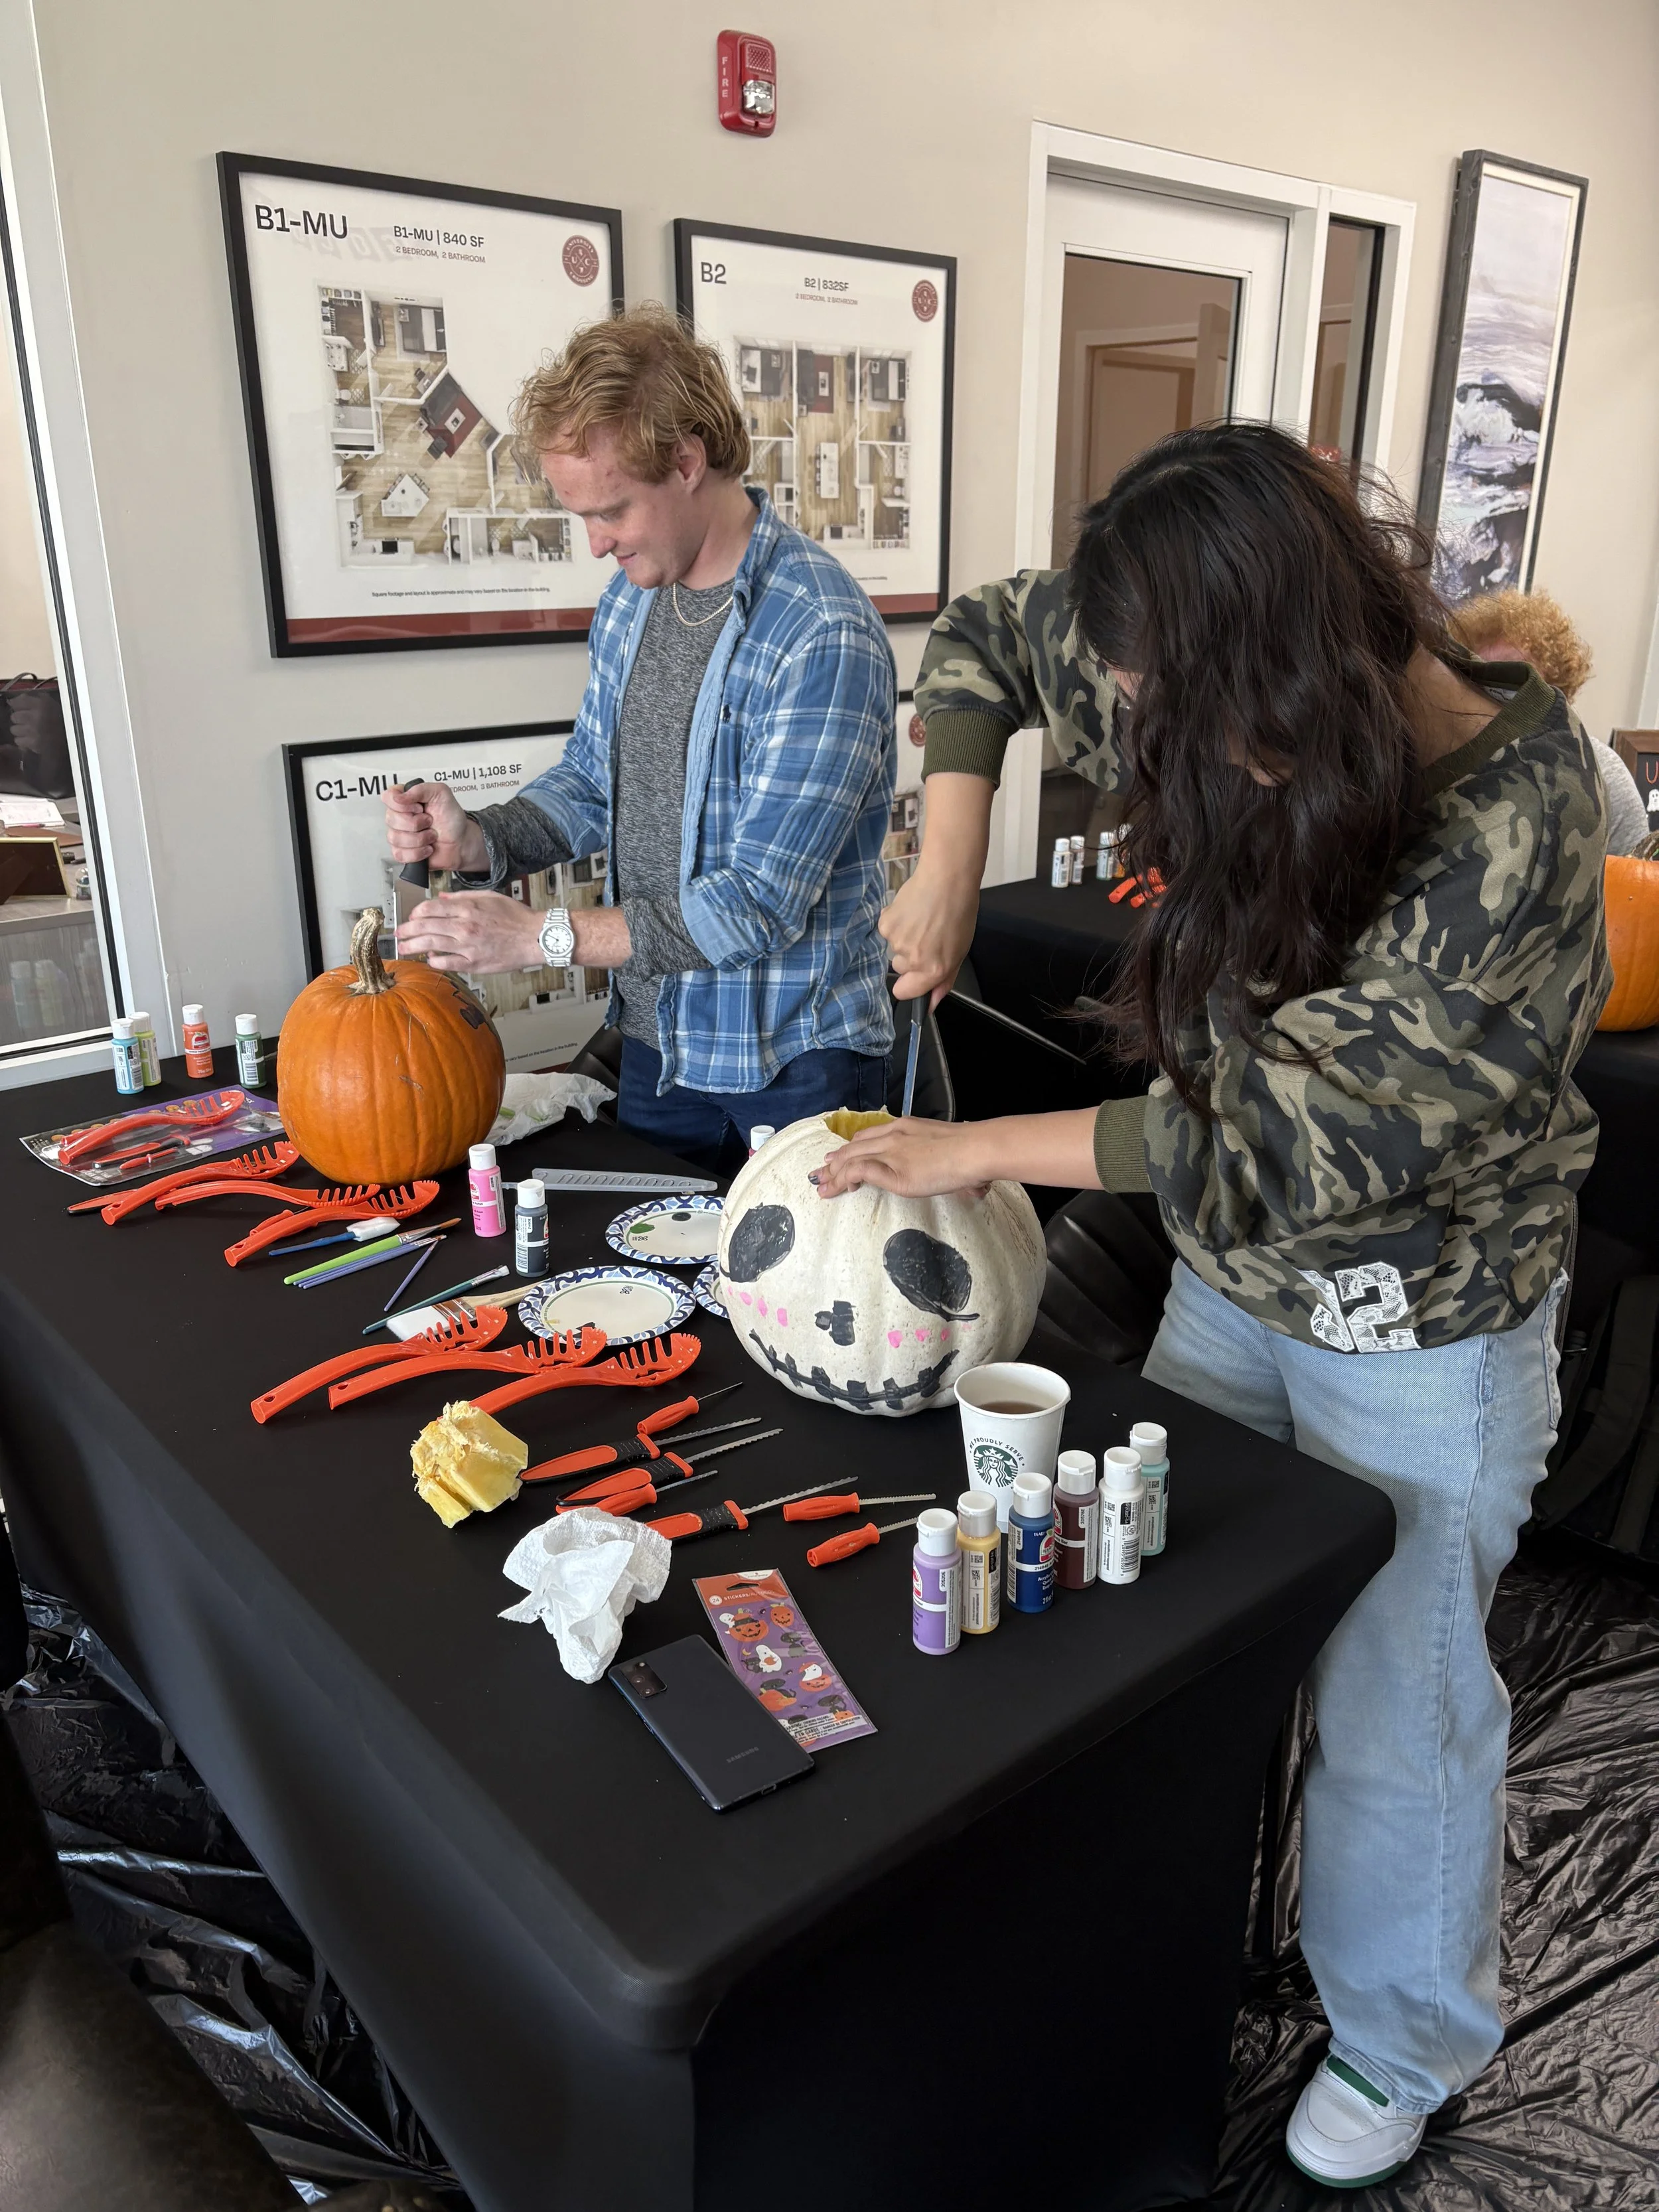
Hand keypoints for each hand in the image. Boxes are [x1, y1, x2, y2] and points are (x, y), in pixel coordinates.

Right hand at [384, 781, 486, 874]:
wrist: (461, 842)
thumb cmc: (452, 818)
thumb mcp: (441, 794)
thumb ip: (420, 788)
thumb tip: (399, 796)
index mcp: (406, 799)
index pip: (388, 797)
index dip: (403, 805)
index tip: (419, 807)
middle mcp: (400, 816)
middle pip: (390, 819)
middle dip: (416, 823)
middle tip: (430, 822)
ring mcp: (400, 834)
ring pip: (394, 838)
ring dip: (419, 839)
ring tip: (431, 835)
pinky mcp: (403, 851)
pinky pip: (399, 854)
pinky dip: (417, 853)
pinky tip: (427, 848)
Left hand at [394, 891, 543, 972]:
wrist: (535, 937)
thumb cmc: (516, 917)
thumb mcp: (490, 897)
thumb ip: (463, 897)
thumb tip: (442, 898)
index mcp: (468, 908)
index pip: (431, 908)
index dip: (416, 912)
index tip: (412, 916)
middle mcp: (465, 926)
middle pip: (426, 926)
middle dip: (407, 930)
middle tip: (398, 934)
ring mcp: (468, 946)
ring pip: (432, 945)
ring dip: (413, 947)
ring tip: (402, 949)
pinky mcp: (474, 964)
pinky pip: (447, 963)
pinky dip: (434, 961)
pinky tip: (430, 959)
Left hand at [814, 1107, 1101, 1198]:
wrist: (975, 1149)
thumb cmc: (969, 1152)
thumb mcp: (943, 1148)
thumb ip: (933, 1156)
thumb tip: (939, 1170)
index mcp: (904, 1127)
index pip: (868, 1137)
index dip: (851, 1149)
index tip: (840, 1159)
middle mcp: (892, 1135)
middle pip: (853, 1147)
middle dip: (834, 1161)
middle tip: (820, 1174)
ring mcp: (890, 1151)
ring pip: (850, 1158)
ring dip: (833, 1173)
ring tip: (821, 1185)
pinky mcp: (891, 1169)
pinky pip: (858, 1171)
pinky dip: (843, 1179)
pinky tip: (838, 1188)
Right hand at [879, 772, 993, 1003]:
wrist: (948, 878)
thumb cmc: (959, 913)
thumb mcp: (959, 952)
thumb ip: (944, 981)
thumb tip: (931, 1004)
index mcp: (932, 969)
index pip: (905, 992)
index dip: (910, 985)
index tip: (914, 975)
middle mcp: (912, 959)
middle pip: (900, 969)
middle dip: (910, 957)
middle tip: (927, 936)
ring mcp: (896, 941)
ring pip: (894, 948)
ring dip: (905, 937)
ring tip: (922, 919)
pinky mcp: (885, 924)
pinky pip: (887, 931)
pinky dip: (897, 923)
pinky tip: (911, 911)